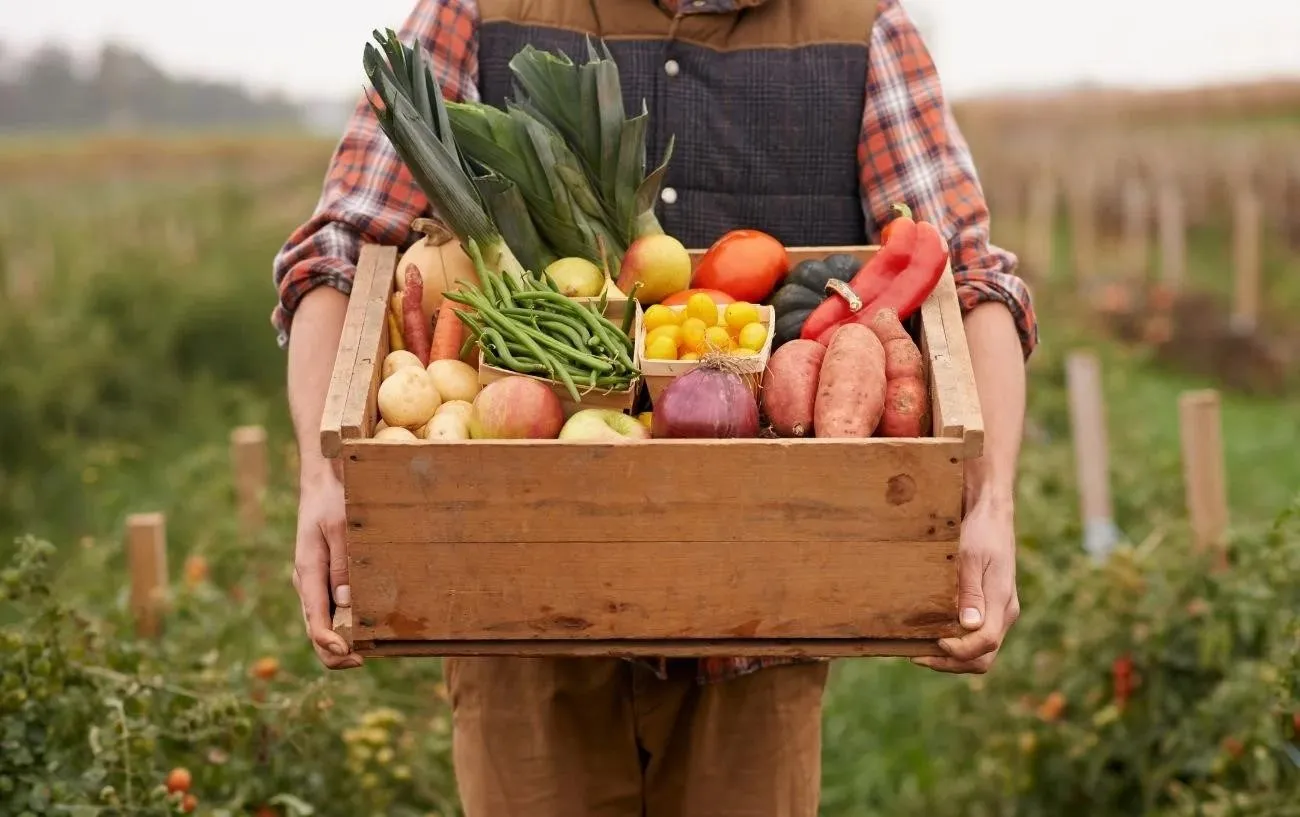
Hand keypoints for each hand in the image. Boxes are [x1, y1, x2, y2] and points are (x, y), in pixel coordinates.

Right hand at [292, 464, 362, 669]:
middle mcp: (307, 583)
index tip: (352, 656)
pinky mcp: (323, 577)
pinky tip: (365, 627)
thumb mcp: (340, 528)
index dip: (331, 645)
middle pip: (315, 630)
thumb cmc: (333, 500)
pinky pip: (329, 608)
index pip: (314, 621)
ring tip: (370, 650)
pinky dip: (343, 623)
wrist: (324, 480)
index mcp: (308, 573)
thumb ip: (342, 565)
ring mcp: (314, 582)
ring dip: (341, 640)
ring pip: (322, 622)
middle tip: (365, 659)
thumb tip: (345, 603)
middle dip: (336, 651)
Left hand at [913, 496, 1018, 673]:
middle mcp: (1004, 612)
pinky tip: (932, 635)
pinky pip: (976, 637)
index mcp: (1001, 602)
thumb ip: (970, 593)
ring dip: (952, 657)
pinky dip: (956, 644)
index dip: (958, 651)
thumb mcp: (970, 558)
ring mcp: (999, 611)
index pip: (984, 644)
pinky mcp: (990, 606)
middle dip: (951, 663)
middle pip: (983, 657)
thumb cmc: (980, 532)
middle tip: (917, 655)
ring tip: (920, 649)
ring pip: (980, 651)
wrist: (991, 514)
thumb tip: (969, 626)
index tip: (933, 642)